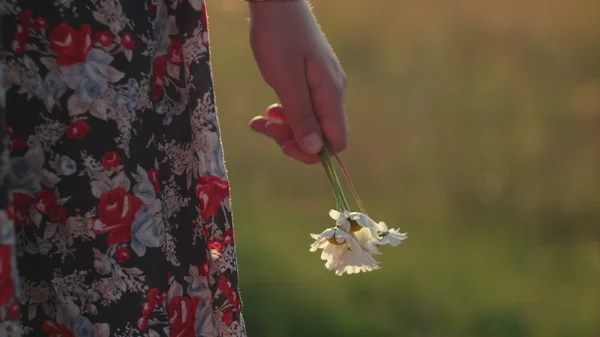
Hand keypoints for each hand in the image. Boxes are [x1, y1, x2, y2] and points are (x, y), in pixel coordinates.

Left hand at [247, 0, 346, 163]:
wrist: (277, 2)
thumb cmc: (279, 37)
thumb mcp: (286, 81)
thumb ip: (301, 116)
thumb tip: (314, 150)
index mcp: (331, 94)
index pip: (336, 142)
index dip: (311, 152)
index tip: (284, 145)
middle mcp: (332, 93)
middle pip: (320, 134)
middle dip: (292, 138)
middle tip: (264, 128)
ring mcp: (322, 85)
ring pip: (309, 122)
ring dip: (284, 127)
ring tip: (259, 121)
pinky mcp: (311, 79)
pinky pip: (303, 107)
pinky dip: (285, 113)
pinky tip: (268, 111)